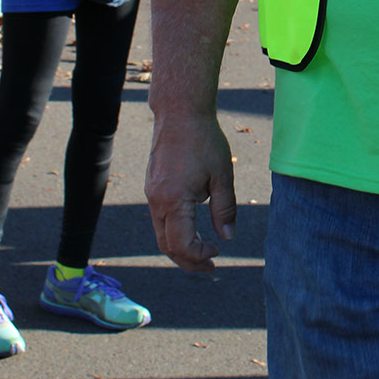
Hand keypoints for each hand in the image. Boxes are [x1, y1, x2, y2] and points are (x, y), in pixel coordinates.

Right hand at [144, 111, 236, 272]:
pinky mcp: (152, 187)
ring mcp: (151, 194)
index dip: (199, 256)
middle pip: (167, 245)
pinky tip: (193, 230)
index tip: (218, 251)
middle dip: (188, 261)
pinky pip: (160, 219)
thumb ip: (225, 209)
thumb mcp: (222, 176)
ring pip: (161, 234)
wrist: (180, 113)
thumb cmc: (204, 140)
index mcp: (174, 200)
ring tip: (204, 252)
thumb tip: (227, 237)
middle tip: (211, 266)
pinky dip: (175, 232)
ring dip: (181, 248)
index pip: (181, 245)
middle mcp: (157, 200)